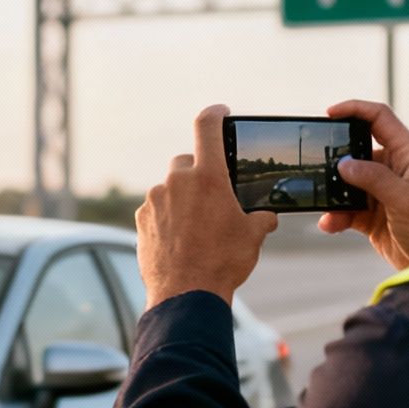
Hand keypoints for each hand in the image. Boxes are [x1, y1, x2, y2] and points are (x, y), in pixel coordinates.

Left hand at [136, 105, 278, 307]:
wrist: (185, 296)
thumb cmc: (222, 263)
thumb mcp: (253, 237)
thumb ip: (261, 218)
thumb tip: (267, 216)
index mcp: (207, 177)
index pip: (207, 127)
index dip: (215, 114)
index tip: (220, 112)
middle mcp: (176, 182)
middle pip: (186, 162)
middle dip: (198, 173)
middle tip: (212, 197)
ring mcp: (154, 200)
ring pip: (170, 188)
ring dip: (182, 199)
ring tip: (197, 228)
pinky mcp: (141, 220)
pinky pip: (156, 209)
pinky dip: (167, 217)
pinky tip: (180, 239)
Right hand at [315, 100, 408, 270]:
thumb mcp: (405, 199)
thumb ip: (373, 178)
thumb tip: (343, 164)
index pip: (380, 119)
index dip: (355, 110)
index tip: (329, 114)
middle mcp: (396, 169)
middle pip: (359, 150)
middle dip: (336, 158)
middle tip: (317, 166)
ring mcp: (384, 192)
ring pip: (349, 182)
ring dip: (334, 193)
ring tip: (325, 205)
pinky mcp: (374, 215)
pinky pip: (348, 208)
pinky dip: (337, 215)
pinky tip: (330, 224)